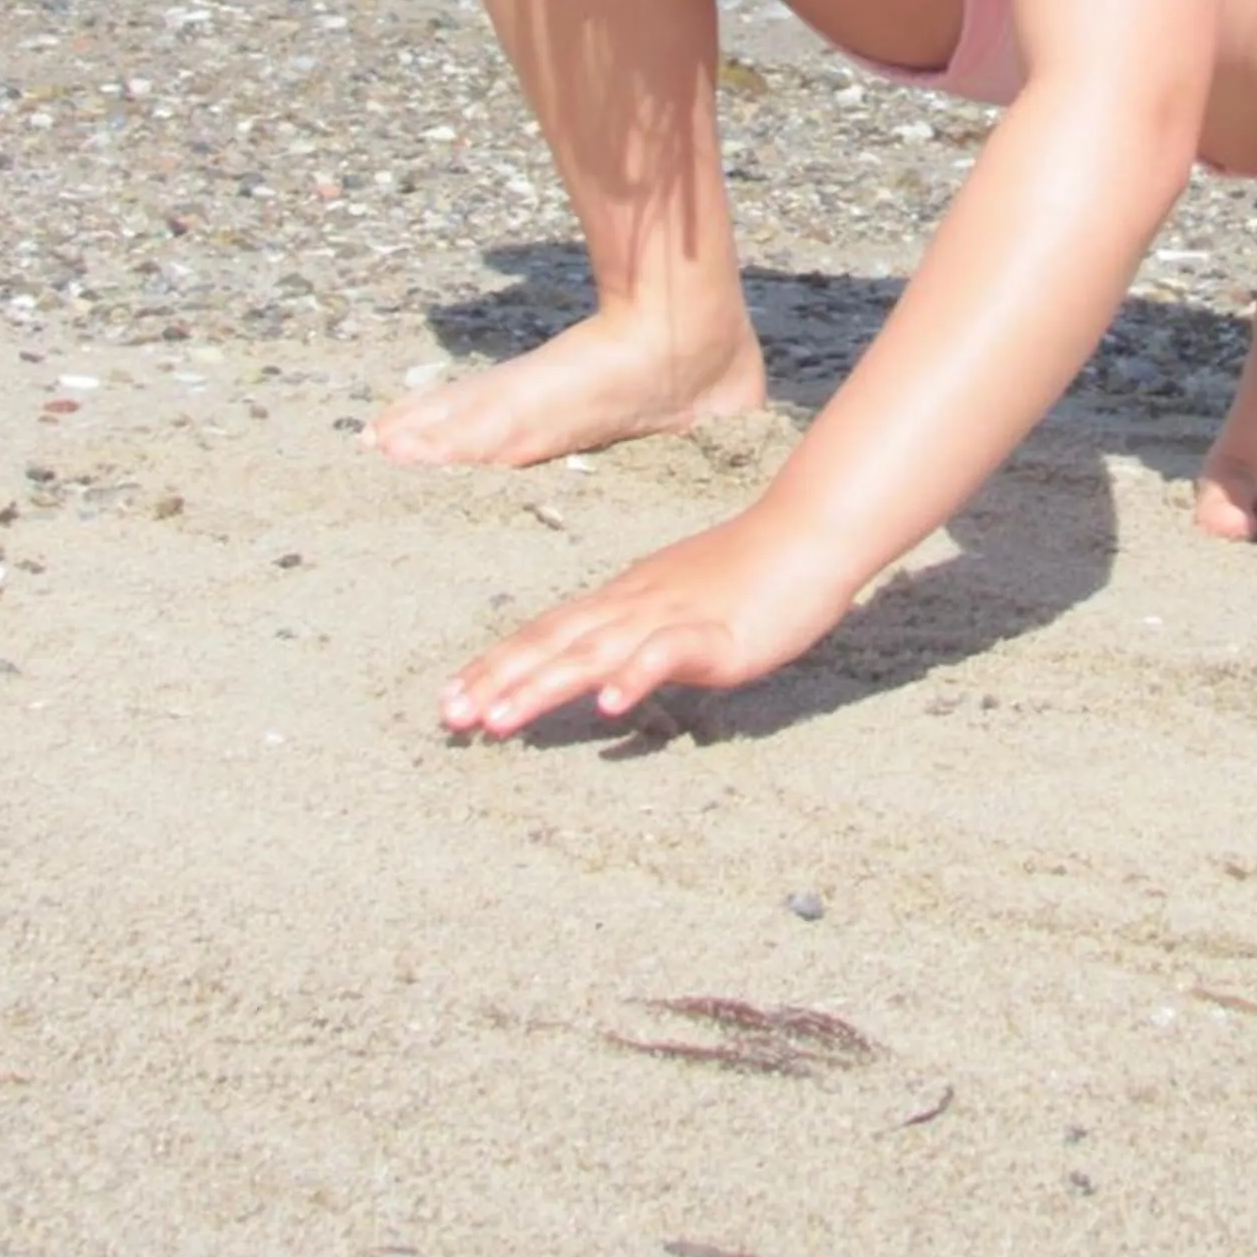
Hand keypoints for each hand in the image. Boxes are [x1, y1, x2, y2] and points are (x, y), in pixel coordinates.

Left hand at [440, 507, 860, 737]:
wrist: (807, 534)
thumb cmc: (752, 571)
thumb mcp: (681, 602)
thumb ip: (641, 637)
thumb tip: (606, 675)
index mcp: (625, 599)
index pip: (549, 631)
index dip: (498, 663)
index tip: (452, 696)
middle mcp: (635, 604)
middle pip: (555, 642)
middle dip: (498, 681)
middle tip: (448, 718)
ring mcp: (672, 615)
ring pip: (593, 651)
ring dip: (542, 684)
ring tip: (498, 721)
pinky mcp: (716, 633)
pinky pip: (669, 653)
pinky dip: (635, 676)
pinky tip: (609, 707)